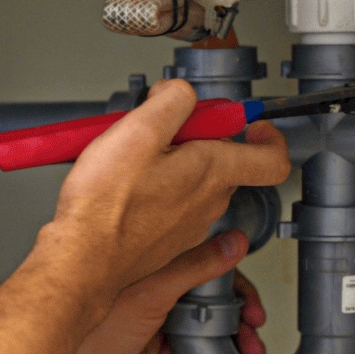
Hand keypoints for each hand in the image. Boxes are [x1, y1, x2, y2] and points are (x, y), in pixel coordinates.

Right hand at [48, 79, 290, 319]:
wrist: (82, 260)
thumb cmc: (106, 205)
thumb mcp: (139, 129)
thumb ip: (172, 101)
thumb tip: (181, 93)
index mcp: (213, 172)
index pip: (273, 160)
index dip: (269, 136)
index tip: (251, 124)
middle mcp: (208, 203)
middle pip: (224, 163)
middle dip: (199, 139)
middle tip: (162, 129)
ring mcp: (187, 226)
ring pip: (195, 184)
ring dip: (174, 164)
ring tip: (134, 158)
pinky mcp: (164, 240)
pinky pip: (172, 205)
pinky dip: (156, 189)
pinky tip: (124, 185)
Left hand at [60, 228, 250, 353]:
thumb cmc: (91, 333)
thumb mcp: (152, 294)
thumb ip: (193, 268)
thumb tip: (230, 243)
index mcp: (145, 262)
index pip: (199, 257)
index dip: (230, 274)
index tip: (250, 293)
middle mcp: (147, 284)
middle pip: (204, 290)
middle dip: (235, 310)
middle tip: (254, 326)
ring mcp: (147, 313)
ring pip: (198, 318)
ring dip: (226, 334)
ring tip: (247, 350)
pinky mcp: (147, 340)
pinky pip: (185, 342)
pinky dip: (206, 351)